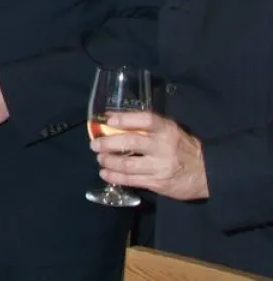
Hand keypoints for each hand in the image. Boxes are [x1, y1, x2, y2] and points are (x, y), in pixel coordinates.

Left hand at [91, 111, 208, 200]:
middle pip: (130, 142)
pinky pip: (131, 180)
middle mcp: (163, 147)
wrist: (208, 173)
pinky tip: (105, 173)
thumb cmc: (183, 147)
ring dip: (108, 161)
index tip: (109, 120)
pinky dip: (114, 176)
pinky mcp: (158, 183)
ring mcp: (160, 167)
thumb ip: (148, 127)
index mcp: (167, 130)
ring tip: (100, 158)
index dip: (125, 119)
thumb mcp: (171, 131)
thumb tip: (114, 120)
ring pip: (127, 164)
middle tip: (95, 144)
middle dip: (107, 143)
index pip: (145, 120)